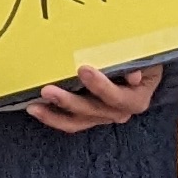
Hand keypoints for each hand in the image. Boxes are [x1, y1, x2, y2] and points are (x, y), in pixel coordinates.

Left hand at [26, 60, 162, 135]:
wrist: (140, 68)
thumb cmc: (139, 58)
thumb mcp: (143, 56)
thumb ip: (137, 63)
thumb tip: (134, 76)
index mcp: (136, 98)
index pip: (118, 97)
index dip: (101, 87)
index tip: (83, 69)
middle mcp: (119, 112)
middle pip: (93, 111)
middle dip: (69, 101)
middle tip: (48, 90)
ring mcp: (102, 116)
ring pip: (77, 121)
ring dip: (55, 115)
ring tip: (35, 106)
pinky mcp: (88, 116)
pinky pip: (70, 121)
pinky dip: (52, 116)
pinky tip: (36, 109)